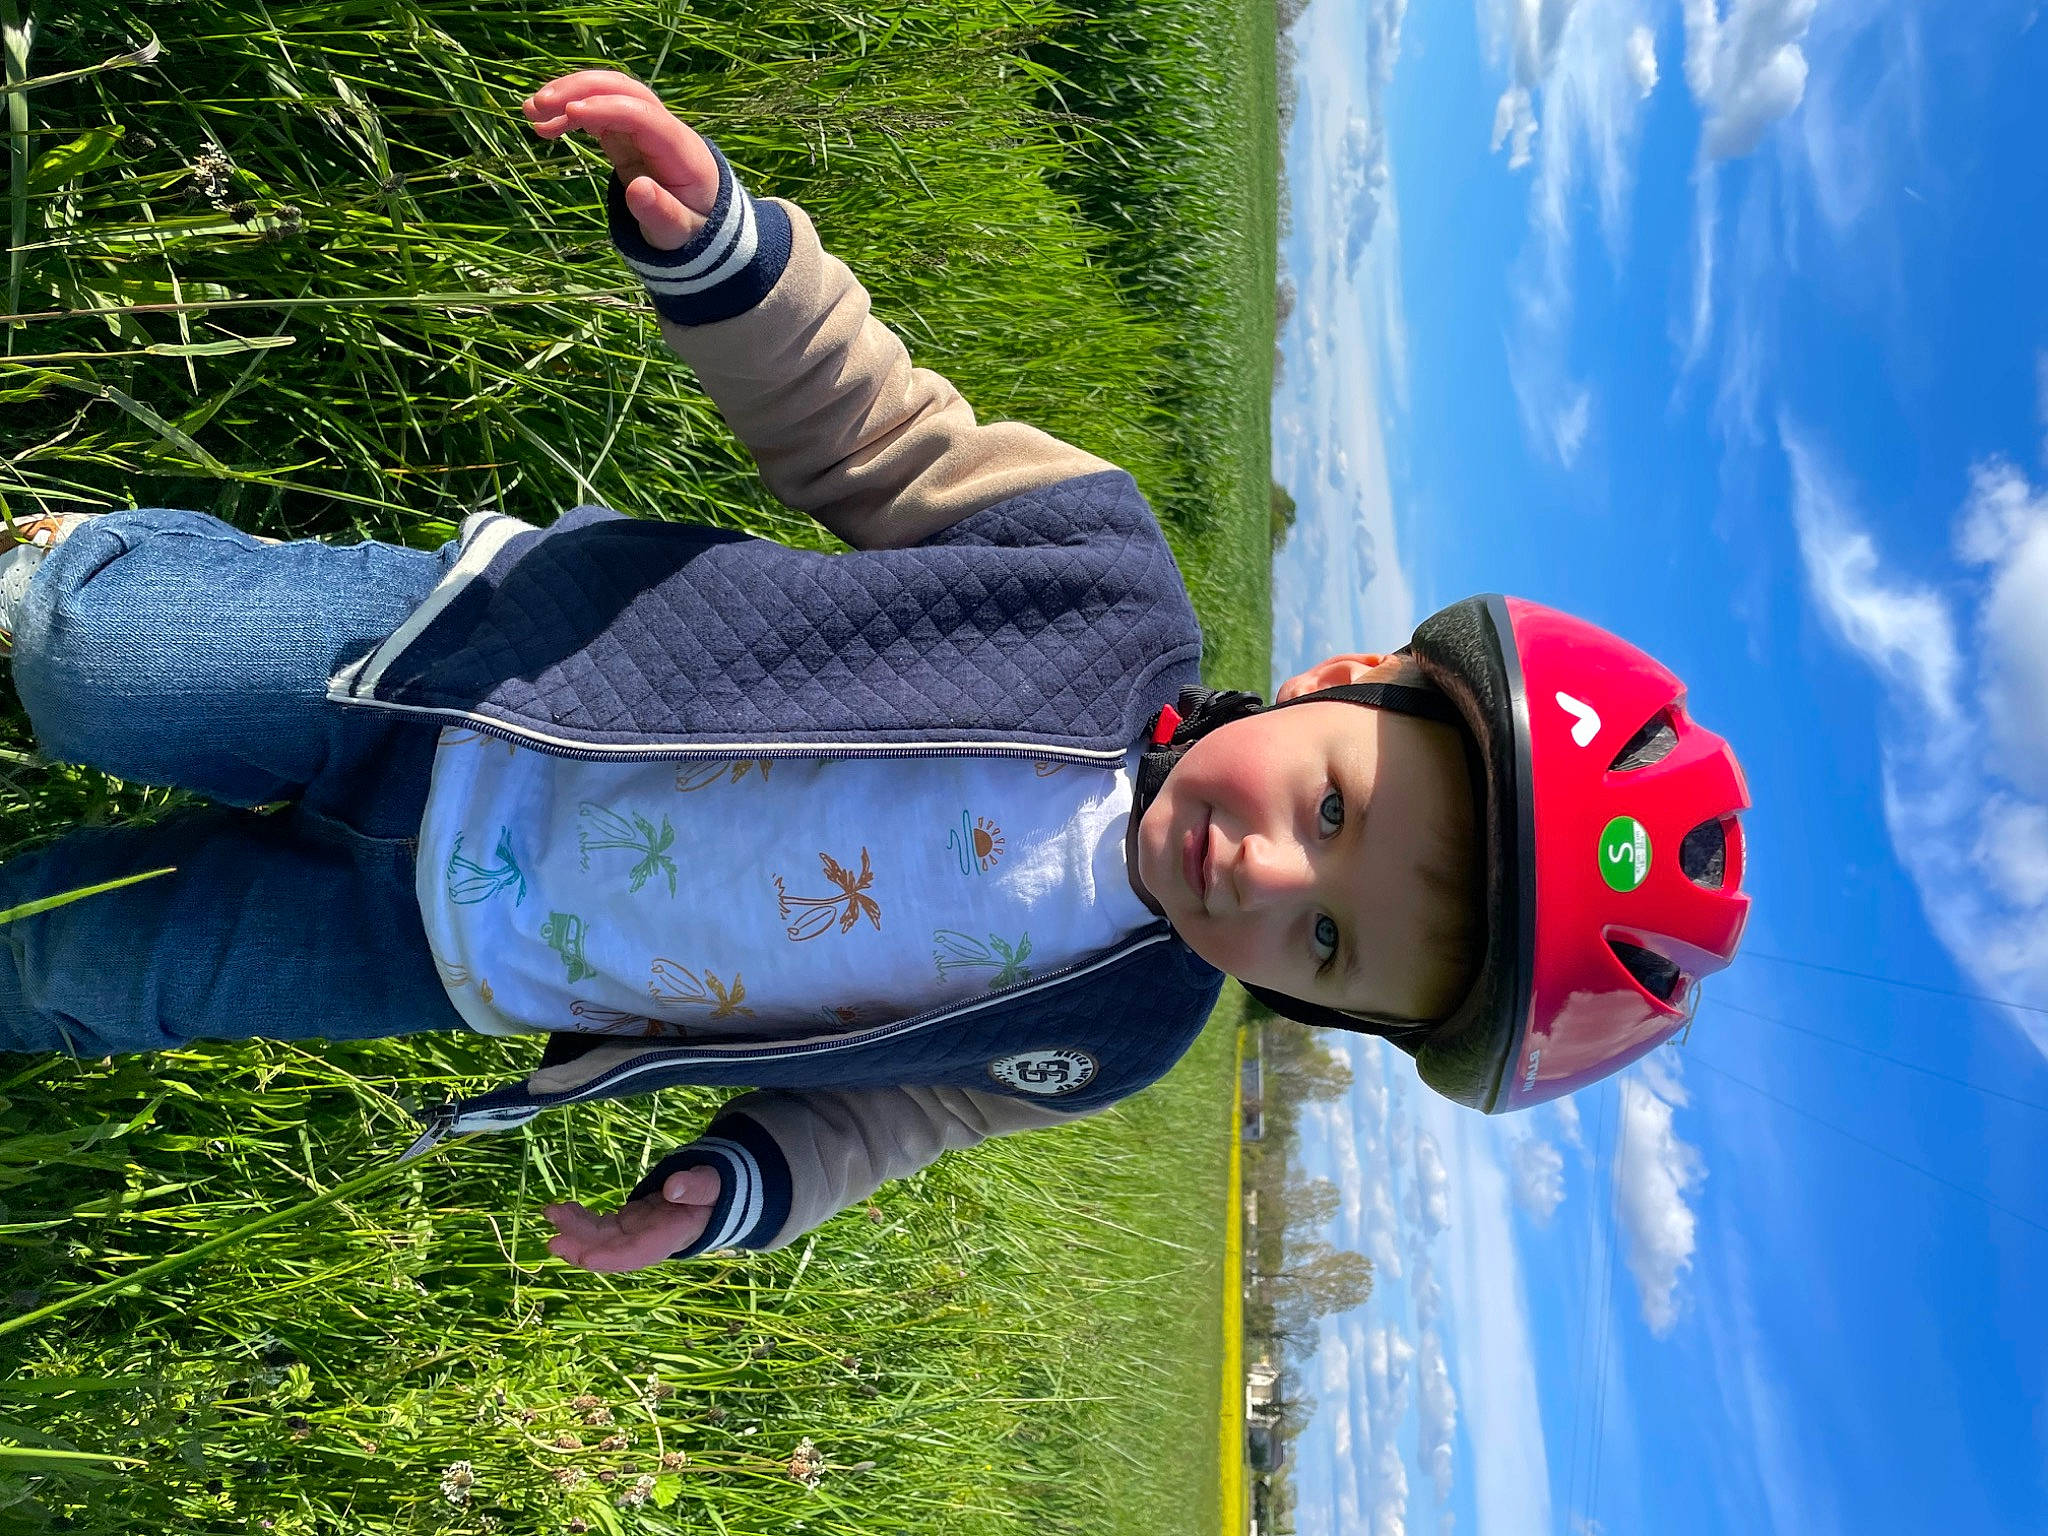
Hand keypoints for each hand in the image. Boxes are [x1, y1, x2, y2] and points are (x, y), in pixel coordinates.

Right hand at [523, 70, 719, 250]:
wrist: (701, 221)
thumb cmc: (692, 230)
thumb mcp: (679, 233)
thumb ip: (662, 214)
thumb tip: (637, 190)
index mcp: (681, 150)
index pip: (643, 115)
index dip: (607, 108)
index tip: (570, 114)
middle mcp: (664, 129)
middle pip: (623, 89)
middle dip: (581, 89)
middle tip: (539, 105)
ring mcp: (645, 128)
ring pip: (607, 93)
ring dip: (569, 95)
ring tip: (530, 113)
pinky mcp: (628, 134)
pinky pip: (598, 112)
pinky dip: (570, 114)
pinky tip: (543, 125)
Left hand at [542, 1165, 722, 1271]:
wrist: (719, 1196)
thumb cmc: (720, 1189)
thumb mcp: (715, 1184)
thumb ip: (698, 1186)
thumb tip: (672, 1187)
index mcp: (672, 1235)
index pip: (637, 1253)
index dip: (610, 1258)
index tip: (584, 1256)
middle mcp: (649, 1240)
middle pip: (611, 1249)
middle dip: (581, 1246)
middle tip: (552, 1240)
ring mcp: (637, 1232)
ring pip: (601, 1238)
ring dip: (575, 1230)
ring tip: (551, 1213)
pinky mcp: (630, 1222)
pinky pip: (601, 1226)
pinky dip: (581, 1219)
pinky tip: (563, 1210)